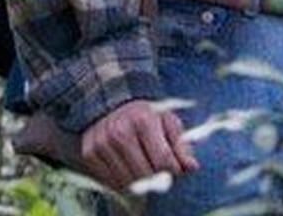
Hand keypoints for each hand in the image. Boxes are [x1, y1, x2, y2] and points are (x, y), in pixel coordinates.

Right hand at [80, 98, 198, 190]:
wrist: (110, 100)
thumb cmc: (145, 114)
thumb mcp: (166, 120)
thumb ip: (181, 144)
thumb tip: (192, 167)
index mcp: (143, 119)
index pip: (162, 160)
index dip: (173, 170)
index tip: (175, 169)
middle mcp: (120, 131)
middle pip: (145, 174)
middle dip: (156, 176)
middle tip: (159, 169)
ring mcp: (102, 143)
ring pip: (128, 181)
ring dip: (139, 180)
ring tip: (143, 165)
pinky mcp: (89, 153)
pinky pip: (111, 182)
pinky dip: (122, 181)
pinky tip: (127, 167)